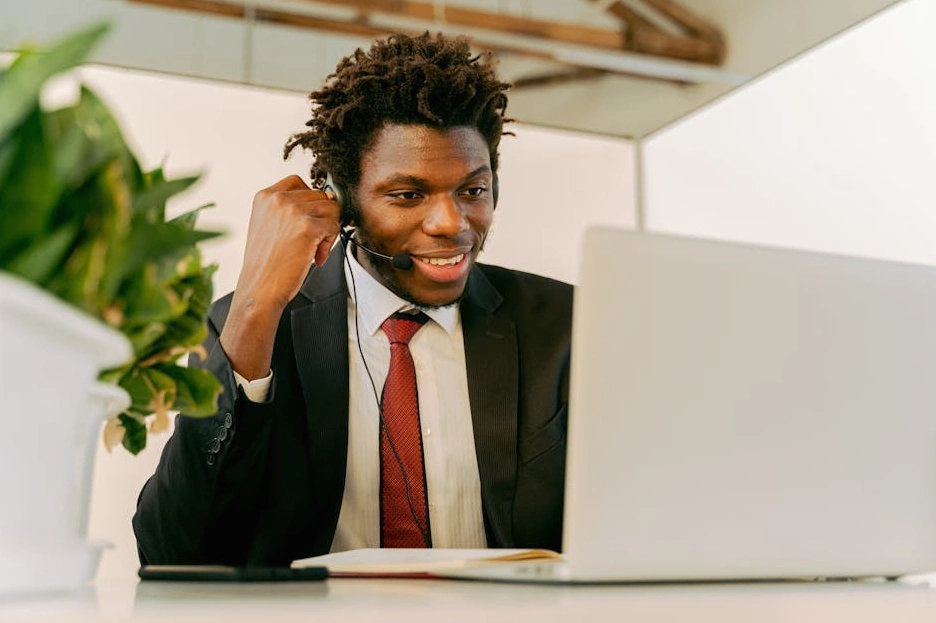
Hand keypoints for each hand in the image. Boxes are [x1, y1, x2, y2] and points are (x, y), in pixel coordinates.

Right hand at [237, 175, 339, 310]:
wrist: (260, 288)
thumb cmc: (266, 262)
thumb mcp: (268, 225)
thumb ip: (291, 209)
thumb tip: (331, 198)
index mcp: (265, 196)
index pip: (299, 182)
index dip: (309, 201)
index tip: (307, 220)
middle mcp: (278, 199)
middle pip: (320, 195)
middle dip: (320, 219)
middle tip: (311, 242)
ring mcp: (293, 211)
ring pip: (331, 209)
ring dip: (327, 230)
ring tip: (313, 249)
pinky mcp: (308, 226)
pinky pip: (334, 225)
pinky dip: (330, 243)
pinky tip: (316, 257)